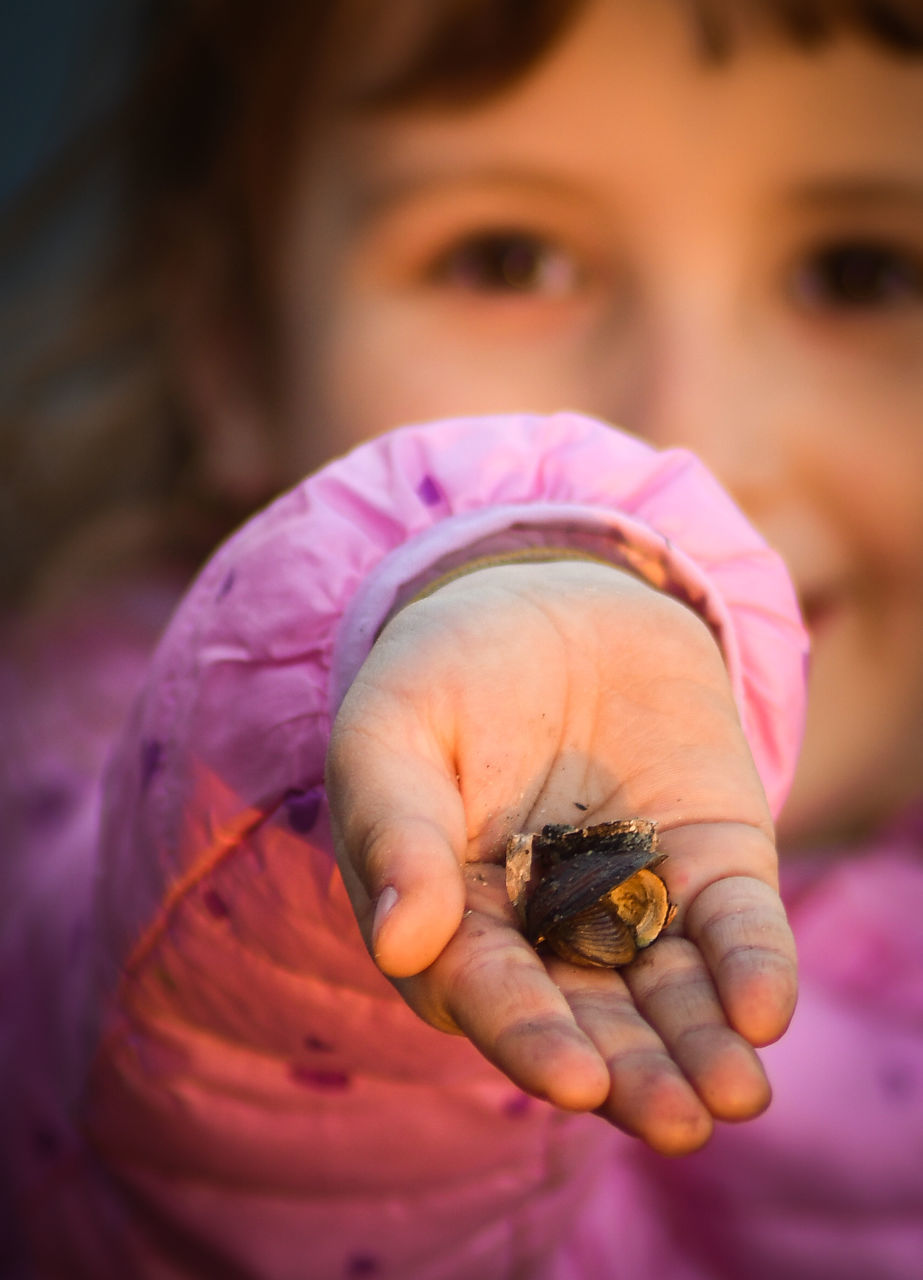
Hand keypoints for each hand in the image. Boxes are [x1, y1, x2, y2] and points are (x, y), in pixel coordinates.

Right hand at [325, 560, 796, 1155]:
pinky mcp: (708, 861)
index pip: (489, 988)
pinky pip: (733, 923)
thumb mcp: (394, 730)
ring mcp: (634, 898)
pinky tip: (763, 1010)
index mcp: (455, 917)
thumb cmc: (444, 671)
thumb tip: (400, 941)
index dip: (528, 1032)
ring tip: (734, 1095)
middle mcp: (547, 930)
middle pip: (590, 1016)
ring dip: (702, 1047)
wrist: (547, 595)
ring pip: (668, 990)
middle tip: (678, 1121)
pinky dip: (752, 965)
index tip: (574, 1077)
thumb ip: (394, 828)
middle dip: (633, 1073)